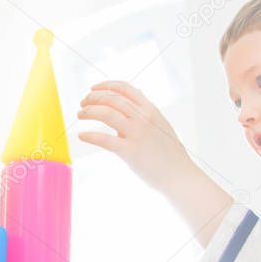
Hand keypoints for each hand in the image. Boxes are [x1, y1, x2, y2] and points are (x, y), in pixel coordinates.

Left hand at [77, 80, 194, 193]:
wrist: (180, 175)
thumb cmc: (169, 153)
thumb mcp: (161, 124)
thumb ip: (147, 111)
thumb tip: (137, 93)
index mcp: (150, 110)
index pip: (125, 88)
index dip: (106, 85)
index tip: (93, 88)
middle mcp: (143, 118)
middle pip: (112, 98)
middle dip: (93, 98)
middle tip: (83, 103)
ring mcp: (137, 134)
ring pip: (106, 113)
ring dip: (89, 111)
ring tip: (80, 115)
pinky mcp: (130, 151)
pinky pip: (104, 139)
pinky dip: (90, 136)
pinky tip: (82, 135)